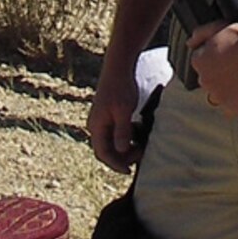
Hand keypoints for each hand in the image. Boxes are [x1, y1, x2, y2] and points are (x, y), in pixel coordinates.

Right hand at [88, 55, 143, 173]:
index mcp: (96, 126)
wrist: (118, 67)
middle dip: (122, 157)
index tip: (129, 171)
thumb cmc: (121, 87)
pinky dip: (126, 137)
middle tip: (140, 154)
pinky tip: (137, 132)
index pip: (103, 153)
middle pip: (106, 150)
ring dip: (125, 147)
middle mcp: (96, 125)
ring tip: (141, 145)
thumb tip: (122, 150)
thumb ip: (122, 131)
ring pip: (111, 142)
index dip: (116, 164)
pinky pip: (114, 133)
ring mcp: (101, 120)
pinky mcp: (108, 115)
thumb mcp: (124, 110)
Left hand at [187, 20, 237, 116]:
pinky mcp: (232, 106)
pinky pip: (228, 108)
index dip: (213, 57)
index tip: (225, 55)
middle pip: (208, 79)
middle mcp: (205, 80)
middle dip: (218, 74)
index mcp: (199, 62)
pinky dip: (234, 102)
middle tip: (234, 66)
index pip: (200, 62)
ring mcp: (218, 95)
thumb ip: (199, 34)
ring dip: (224, 89)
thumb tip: (190, 43)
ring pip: (217, 95)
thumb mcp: (218, 27)